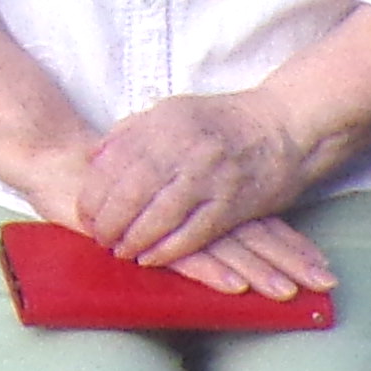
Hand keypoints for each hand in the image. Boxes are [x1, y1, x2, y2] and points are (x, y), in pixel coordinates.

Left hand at [76, 85, 337, 273]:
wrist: (286, 123)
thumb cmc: (223, 119)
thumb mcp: (172, 111)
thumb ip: (133, 131)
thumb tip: (95, 156)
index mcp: (165, 123)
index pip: (114, 163)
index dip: (95, 193)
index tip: (84, 212)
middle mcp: (184, 148)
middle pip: (131, 192)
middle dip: (109, 221)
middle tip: (98, 238)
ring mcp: (210, 177)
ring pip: (159, 216)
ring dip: (134, 239)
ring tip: (120, 251)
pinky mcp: (233, 204)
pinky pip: (193, 234)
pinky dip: (168, 250)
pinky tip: (151, 259)